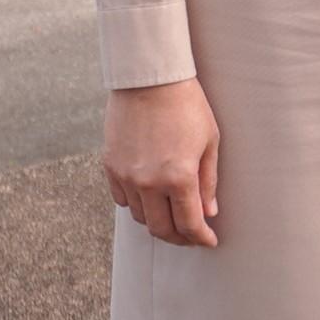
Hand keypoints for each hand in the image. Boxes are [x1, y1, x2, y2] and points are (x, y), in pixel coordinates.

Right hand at [104, 79, 220, 246]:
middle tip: (191, 235)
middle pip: (161, 229)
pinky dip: (137, 204)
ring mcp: (126, 176)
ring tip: (172, 215)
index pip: (189, 224)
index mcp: (179, 177)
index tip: (208, 241)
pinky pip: (122, 199)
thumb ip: (208, 181)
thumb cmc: (187, 104)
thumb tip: (209, 212)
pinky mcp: (110, 166)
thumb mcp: (209, 141)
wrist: (149, 78)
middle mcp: (149, 182)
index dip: (200, 238)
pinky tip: (150, 196)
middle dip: (179, 238)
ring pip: (140, 216)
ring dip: (157, 221)